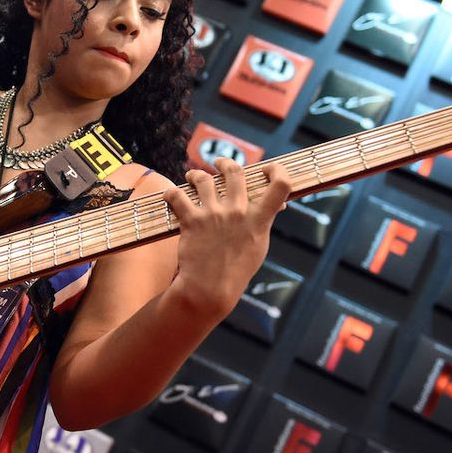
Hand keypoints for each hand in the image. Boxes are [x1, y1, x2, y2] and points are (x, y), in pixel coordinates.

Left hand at [163, 159, 290, 315]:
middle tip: (220, 163)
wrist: (209, 289)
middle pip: (235, 171)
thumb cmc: (236, 270)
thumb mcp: (258, 246)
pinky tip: (171, 195)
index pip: (280, 185)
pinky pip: (177, 196)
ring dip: (196, 175)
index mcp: (259, 219)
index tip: (268, 168)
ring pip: (203, 178)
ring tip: (193, 177)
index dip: (277, 170)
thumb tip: (276, 205)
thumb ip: (264, 222)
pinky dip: (172, 193)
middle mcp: (238, 212)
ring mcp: (214, 215)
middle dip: (225, 163)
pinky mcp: (192, 221)